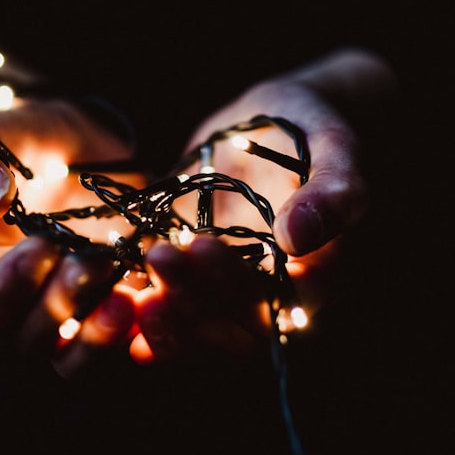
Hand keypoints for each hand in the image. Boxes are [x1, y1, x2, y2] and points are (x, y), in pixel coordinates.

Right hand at [0, 94, 144, 377]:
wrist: (78, 143)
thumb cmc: (13, 139)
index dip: (6, 292)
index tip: (41, 246)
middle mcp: (18, 312)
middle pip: (31, 342)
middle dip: (63, 306)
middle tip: (93, 260)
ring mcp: (71, 318)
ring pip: (79, 361)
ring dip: (102, 336)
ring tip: (127, 295)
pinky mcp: (118, 312)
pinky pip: (129, 345)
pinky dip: (146, 328)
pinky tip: (161, 292)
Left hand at [131, 47, 397, 363]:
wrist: (276, 123)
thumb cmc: (317, 135)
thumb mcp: (336, 152)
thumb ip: (330, 194)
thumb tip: (298, 237)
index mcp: (315, 280)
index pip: (275, 309)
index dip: (236, 289)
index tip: (204, 248)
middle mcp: (268, 298)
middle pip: (230, 330)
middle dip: (192, 303)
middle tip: (162, 258)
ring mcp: (224, 291)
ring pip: (195, 331)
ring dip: (166, 319)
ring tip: (139, 283)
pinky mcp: (189, 277)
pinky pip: (167, 309)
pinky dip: (141, 316)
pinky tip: (118, 300)